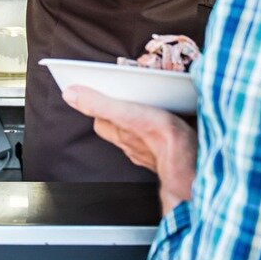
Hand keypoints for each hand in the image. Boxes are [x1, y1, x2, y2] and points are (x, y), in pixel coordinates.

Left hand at [62, 86, 197, 210]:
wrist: (190, 165)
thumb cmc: (160, 138)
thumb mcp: (126, 113)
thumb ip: (98, 104)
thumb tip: (70, 94)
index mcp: (121, 133)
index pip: (101, 122)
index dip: (99, 107)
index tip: (99, 96)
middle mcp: (132, 145)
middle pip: (119, 129)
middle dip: (120, 116)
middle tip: (125, 100)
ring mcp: (151, 153)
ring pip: (139, 138)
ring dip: (140, 126)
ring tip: (147, 110)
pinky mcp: (170, 155)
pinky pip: (160, 144)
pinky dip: (160, 135)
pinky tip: (170, 126)